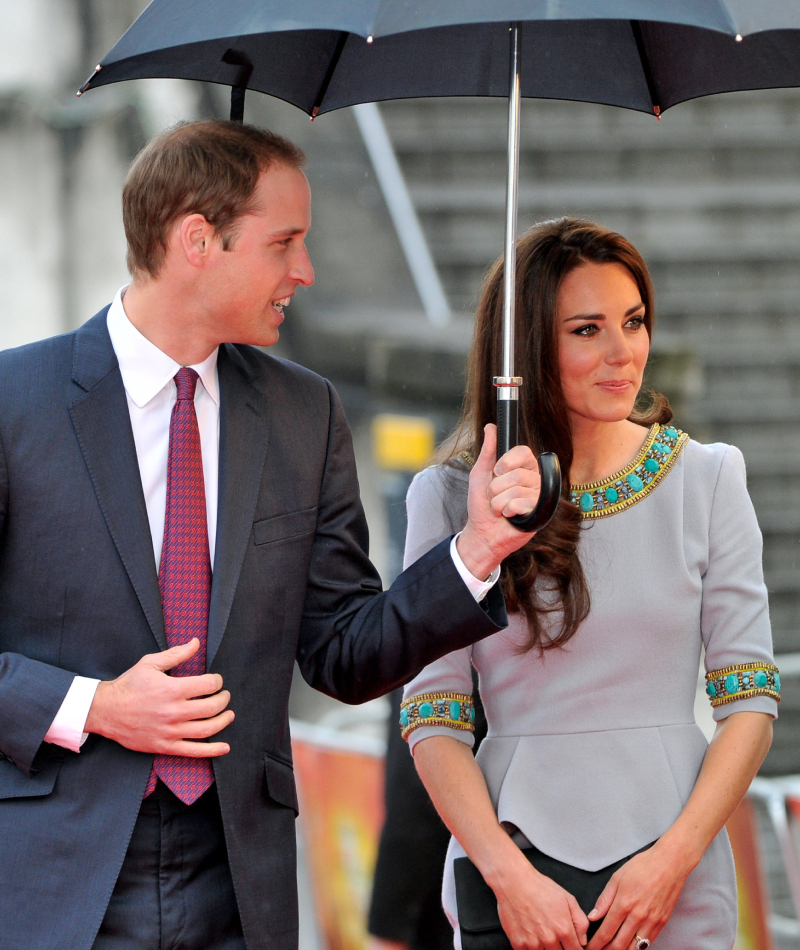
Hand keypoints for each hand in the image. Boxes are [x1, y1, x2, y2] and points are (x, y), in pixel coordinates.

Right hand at [85, 638, 233, 756]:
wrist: (105, 711)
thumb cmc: (129, 685)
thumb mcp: (150, 664)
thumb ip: (176, 654)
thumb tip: (196, 642)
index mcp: (172, 689)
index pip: (208, 685)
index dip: (217, 681)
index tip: (217, 681)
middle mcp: (173, 711)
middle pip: (211, 708)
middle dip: (224, 700)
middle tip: (225, 696)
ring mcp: (170, 731)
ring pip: (207, 729)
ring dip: (223, 721)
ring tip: (228, 715)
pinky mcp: (164, 746)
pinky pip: (193, 750)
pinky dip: (212, 750)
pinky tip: (224, 747)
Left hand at [457, 423, 540, 580]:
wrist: (482, 532)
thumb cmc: (481, 504)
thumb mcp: (480, 473)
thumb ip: (487, 451)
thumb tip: (490, 427)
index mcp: (522, 468)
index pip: (524, 452)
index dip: (508, 461)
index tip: (496, 471)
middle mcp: (533, 480)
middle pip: (518, 473)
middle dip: (497, 487)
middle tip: (494, 495)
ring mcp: (537, 497)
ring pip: (517, 489)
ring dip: (499, 500)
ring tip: (498, 508)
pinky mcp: (538, 513)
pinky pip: (522, 503)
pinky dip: (507, 510)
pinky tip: (507, 515)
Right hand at [490, 851, 588, 949]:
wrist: (513, 881)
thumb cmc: (539, 887)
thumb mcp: (567, 898)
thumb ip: (580, 921)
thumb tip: (583, 940)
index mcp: (564, 929)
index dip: (575, 949)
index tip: (571, 945)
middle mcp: (549, 939)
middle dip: (560, 948)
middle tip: (554, 935)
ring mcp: (533, 943)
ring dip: (546, 948)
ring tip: (541, 932)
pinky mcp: (518, 944)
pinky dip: (532, 948)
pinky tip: (531, 935)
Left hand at [585, 843, 692, 949]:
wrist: (670, 863)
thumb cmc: (643, 866)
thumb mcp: (617, 877)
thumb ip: (604, 899)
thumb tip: (593, 916)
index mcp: (624, 903)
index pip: (606, 931)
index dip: (596, 943)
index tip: (589, 947)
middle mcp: (638, 916)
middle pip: (619, 945)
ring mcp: (652, 921)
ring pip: (635, 948)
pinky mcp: (662, 923)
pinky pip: (648, 942)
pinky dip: (638, 947)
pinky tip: (630, 945)